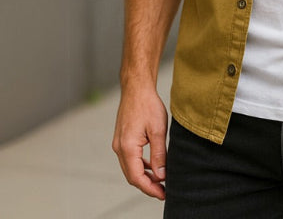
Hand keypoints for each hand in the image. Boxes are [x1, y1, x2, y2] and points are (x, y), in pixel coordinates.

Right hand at [112, 85, 168, 199]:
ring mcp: (119, 144)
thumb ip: (159, 154)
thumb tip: (161, 175)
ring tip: (160, 181)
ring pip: (130, 168)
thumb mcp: (158, 130)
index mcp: (127, 148)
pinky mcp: (122, 139)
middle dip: (147, 186)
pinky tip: (152, 166)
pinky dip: (141, 166)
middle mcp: (119, 148)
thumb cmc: (147, 105)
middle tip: (163, 191)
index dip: (150, 189)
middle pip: (132, 176)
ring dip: (144, 176)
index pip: (137, 178)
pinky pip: (130, 159)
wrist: (136, 88)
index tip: (163, 194)